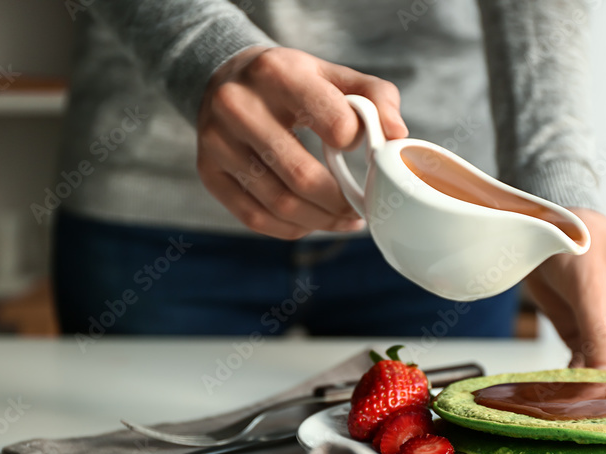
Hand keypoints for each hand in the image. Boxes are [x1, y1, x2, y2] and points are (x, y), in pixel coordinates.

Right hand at [196, 47, 408, 239]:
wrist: (223, 80)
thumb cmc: (290, 82)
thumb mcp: (333, 75)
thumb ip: (376, 98)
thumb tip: (398, 137)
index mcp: (277, 73)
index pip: (334, 123)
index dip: (357, 144)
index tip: (362, 151)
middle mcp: (238, 106)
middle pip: (302, 176)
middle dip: (341, 202)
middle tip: (361, 208)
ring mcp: (217, 143)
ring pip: (279, 204)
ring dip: (321, 221)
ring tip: (344, 220)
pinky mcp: (208, 173)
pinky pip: (255, 219)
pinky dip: (291, 229)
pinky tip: (312, 223)